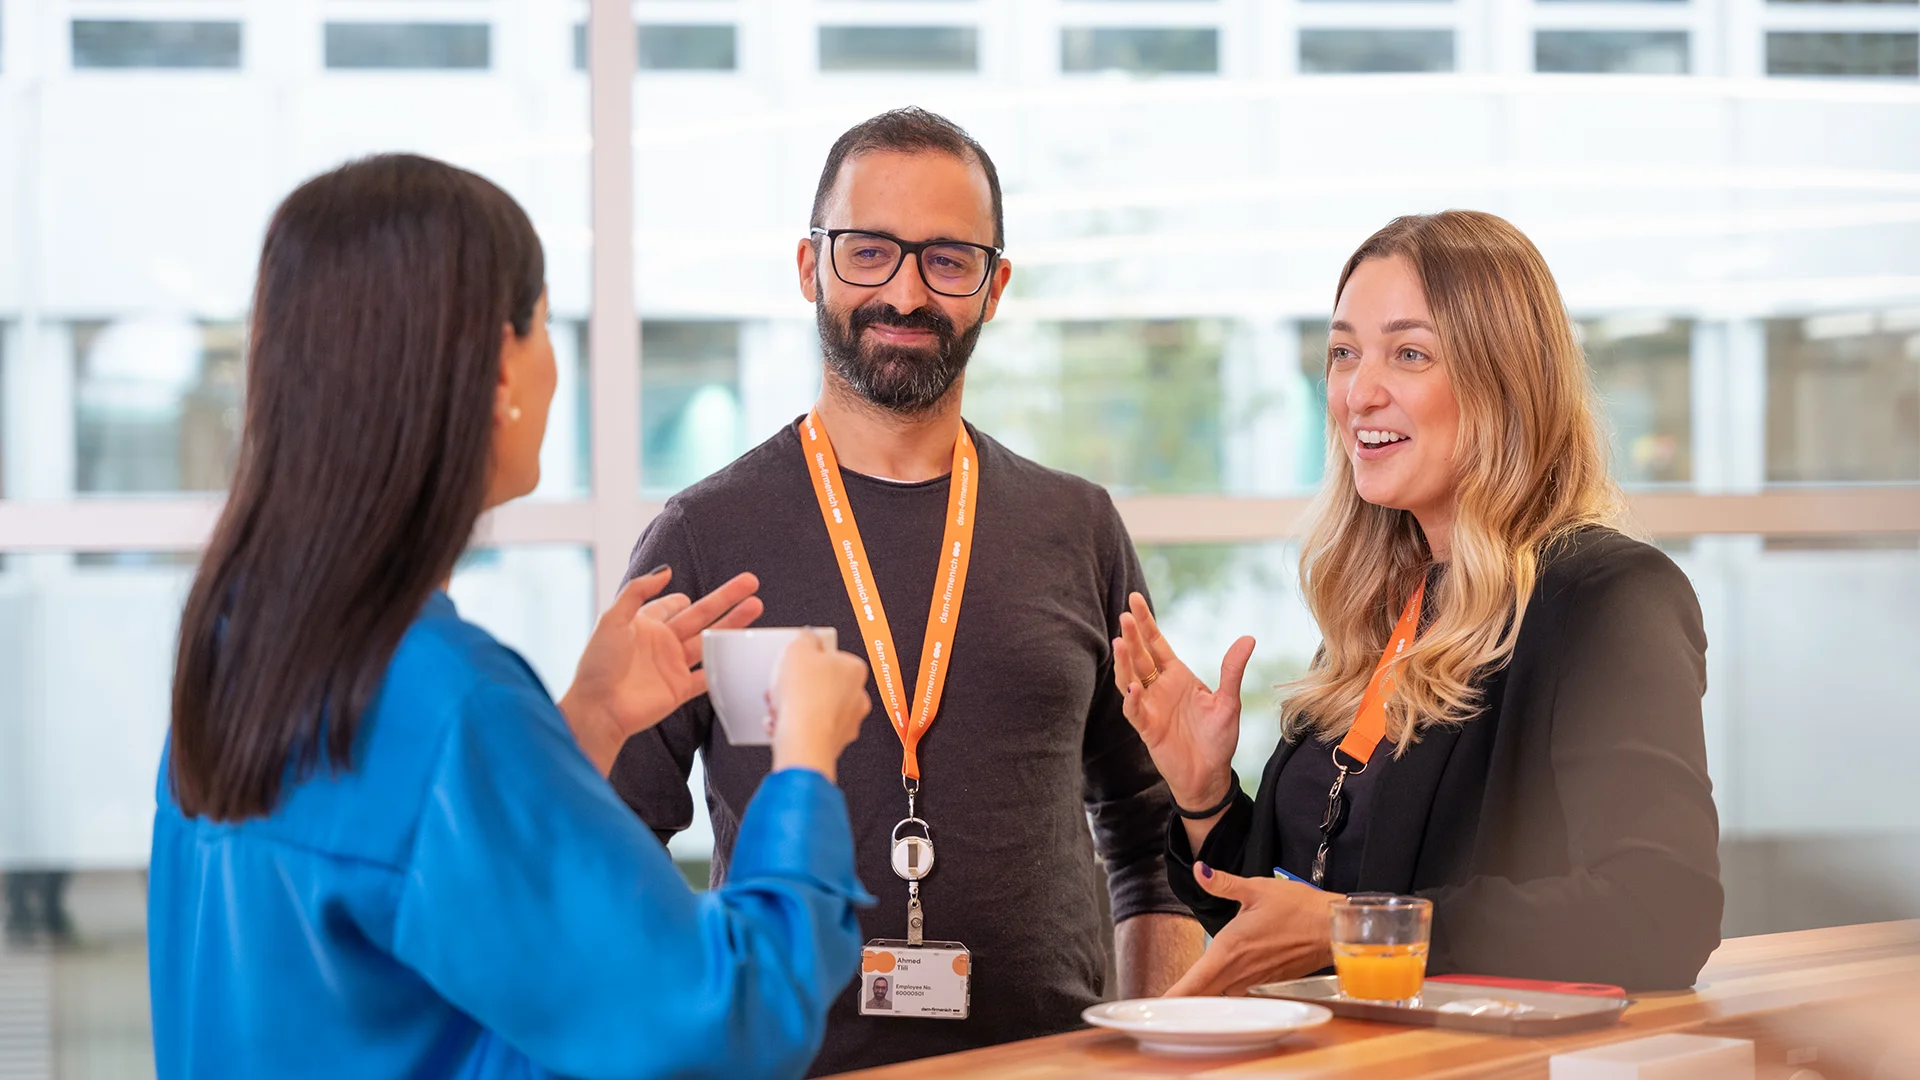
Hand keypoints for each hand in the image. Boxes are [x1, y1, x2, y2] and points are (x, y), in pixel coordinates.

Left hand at [560, 567, 762, 772]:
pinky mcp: (680, 688)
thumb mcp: (612, 619)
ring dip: (733, 624)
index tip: (693, 593)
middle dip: (726, 599)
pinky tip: (744, 651)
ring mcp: (673, 666)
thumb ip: (637, 591)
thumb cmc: (598, 664)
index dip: (683, 598)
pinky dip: (725, 665)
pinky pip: (708, 675)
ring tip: (756, 607)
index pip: (671, 605)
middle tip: (750, 583)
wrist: (598, 708)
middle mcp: (662, 643)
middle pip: (701, 616)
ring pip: (711, 641)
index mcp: (645, 625)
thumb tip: (666, 570)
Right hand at [769, 634, 870, 783]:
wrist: (804, 740)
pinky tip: (781, 724)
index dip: (808, 660)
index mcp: (854, 669)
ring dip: (795, 707)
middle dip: (799, 686)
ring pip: (816, 708)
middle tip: (783, 686)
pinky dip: (796, 727)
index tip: (796, 663)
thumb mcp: (797, 649)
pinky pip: (811, 730)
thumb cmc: (806, 698)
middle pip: (823, 684)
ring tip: (778, 707)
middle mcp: (858, 696)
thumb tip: (807, 637)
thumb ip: (805, 638)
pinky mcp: (834, 743)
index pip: (832, 657)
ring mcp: (848, 722)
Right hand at [1112, 592, 1254, 811]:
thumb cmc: (1217, 739)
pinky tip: (1132, 687)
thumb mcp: (1228, 701)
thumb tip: (1248, 638)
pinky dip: (1132, 699)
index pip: (1156, 643)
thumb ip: (1232, 670)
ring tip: (1120, 643)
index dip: (1145, 622)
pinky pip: (1135, 711)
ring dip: (1124, 662)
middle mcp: (1159, 688)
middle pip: (1140, 656)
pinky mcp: (1147, 728)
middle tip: (1125, 615)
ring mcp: (1150, 707)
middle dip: (1132, 636)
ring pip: (1130, 679)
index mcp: (1176, 676)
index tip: (1134, 599)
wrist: (1210, 775)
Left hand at [1164, 864, 1339, 997]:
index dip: (1173, 997)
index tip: (1156, 1007)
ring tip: (1185, 998)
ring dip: (1204, 995)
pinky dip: (1225, 990)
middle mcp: (1239, 970)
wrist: (1334, 928)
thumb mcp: (1256, 888)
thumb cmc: (1299, 908)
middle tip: (1163, 1005)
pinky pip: (1239, 989)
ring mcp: (1254, 979)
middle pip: (1203, 994)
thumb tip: (1199, 871)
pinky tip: (1221, 982)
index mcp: (1230, 949)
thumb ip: (1222, 883)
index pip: (1194, 981)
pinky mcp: (1268, 980)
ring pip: (1220, 993)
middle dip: (1183, 1000)